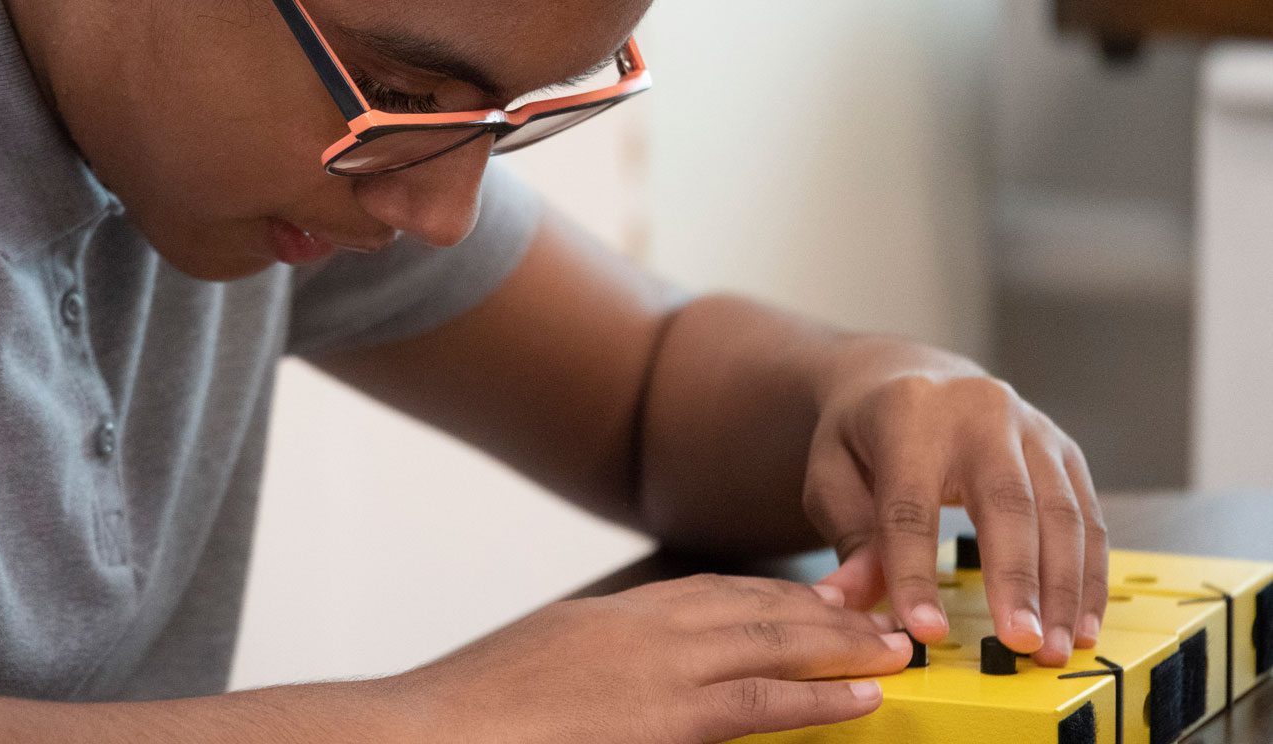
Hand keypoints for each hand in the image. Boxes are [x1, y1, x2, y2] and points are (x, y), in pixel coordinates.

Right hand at [396, 574, 909, 742]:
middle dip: (821, 610)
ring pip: (770, 643)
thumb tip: (623, 681)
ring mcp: (655, 669)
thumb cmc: (472, 714)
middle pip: (752, 606)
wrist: (428, 732)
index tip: (814, 598)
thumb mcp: (542, 666)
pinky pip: (759, 703)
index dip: (771, 594)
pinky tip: (860, 695)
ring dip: (839, 644)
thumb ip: (596, 664)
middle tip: (878, 610)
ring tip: (892, 646)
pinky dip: (817, 696)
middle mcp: (642, 629)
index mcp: (611, 617)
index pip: (710, 591)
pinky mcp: (663, 720)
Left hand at [802, 335, 1107, 666]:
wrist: (910, 377)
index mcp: (909, 415)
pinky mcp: (1065, 449)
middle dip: (1017, 579)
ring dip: (1064, 588)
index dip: (916, 571)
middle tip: (1021, 644)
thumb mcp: (832, 474)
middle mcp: (980, 411)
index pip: (911, 503)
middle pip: (1006, 502)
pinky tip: (1080, 623)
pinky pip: (1089, 517)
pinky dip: (1089, 575)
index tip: (925, 633)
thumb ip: (848, 536)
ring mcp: (1032, 427)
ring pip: (1061, 512)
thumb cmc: (865, 436)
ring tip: (1055, 649)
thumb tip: (850, 600)